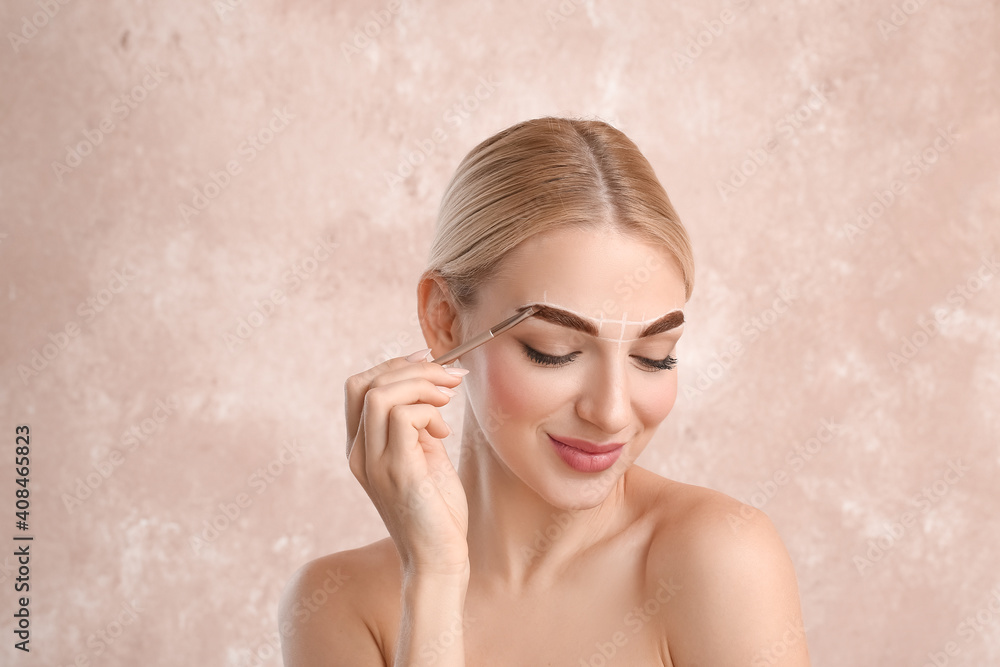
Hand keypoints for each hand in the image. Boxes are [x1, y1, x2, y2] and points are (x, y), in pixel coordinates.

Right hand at [344, 350, 469, 575]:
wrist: (439, 560)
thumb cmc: (436, 512)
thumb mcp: (424, 458)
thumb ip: (417, 426)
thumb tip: (430, 389)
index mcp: (361, 449)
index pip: (358, 387)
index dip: (393, 365)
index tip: (429, 360)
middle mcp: (359, 454)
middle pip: (364, 383)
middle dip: (410, 368)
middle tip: (448, 377)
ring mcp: (374, 464)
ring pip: (380, 395)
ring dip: (421, 385)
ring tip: (447, 400)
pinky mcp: (398, 472)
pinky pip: (402, 417)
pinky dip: (427, 411)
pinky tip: (443, 432)